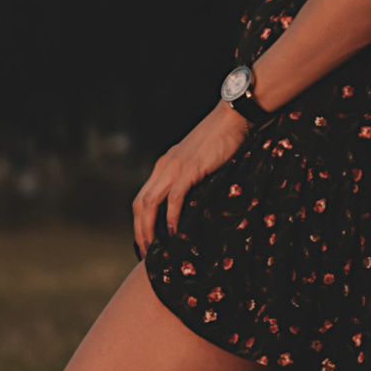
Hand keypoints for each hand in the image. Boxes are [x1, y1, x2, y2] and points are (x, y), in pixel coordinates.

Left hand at [132, 102, 249, 253]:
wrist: (231, 117)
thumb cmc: (221, 139)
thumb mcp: (199, 161)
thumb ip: (191, 179)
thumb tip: (194, 204)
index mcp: (164, 166)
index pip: (142, 198)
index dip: (140, 222)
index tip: (145, 242)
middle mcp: (163, 167)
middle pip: (140, 204)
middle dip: (139, 231)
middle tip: (144, 253)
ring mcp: (175, 168)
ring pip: (150, 203)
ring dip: (149, 228)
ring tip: (154, 248)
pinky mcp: (189, 169)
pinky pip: (174, 197)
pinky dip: (172, 217)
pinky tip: (174, 232)